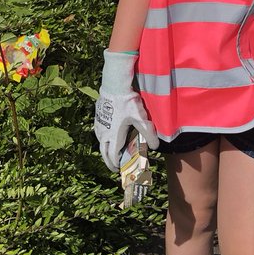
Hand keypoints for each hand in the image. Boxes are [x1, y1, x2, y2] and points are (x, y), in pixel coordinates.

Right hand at [94, 50, 158, 170]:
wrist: (114, 84)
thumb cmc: (127, 102)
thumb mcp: (141, 118)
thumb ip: (148, 133)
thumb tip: (155, 147)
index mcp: (114, 135)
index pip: (113, 156)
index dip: (117, 165)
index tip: (120, 170)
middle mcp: (104, 132)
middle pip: (104, 152)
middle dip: (109, 161)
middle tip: (114, 166)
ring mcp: (99, 124)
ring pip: (100, 142)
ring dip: (105, 149)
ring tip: (112, 151)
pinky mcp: (98, 116)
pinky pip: (99, 131)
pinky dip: (103, 138)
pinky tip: (108, 134)